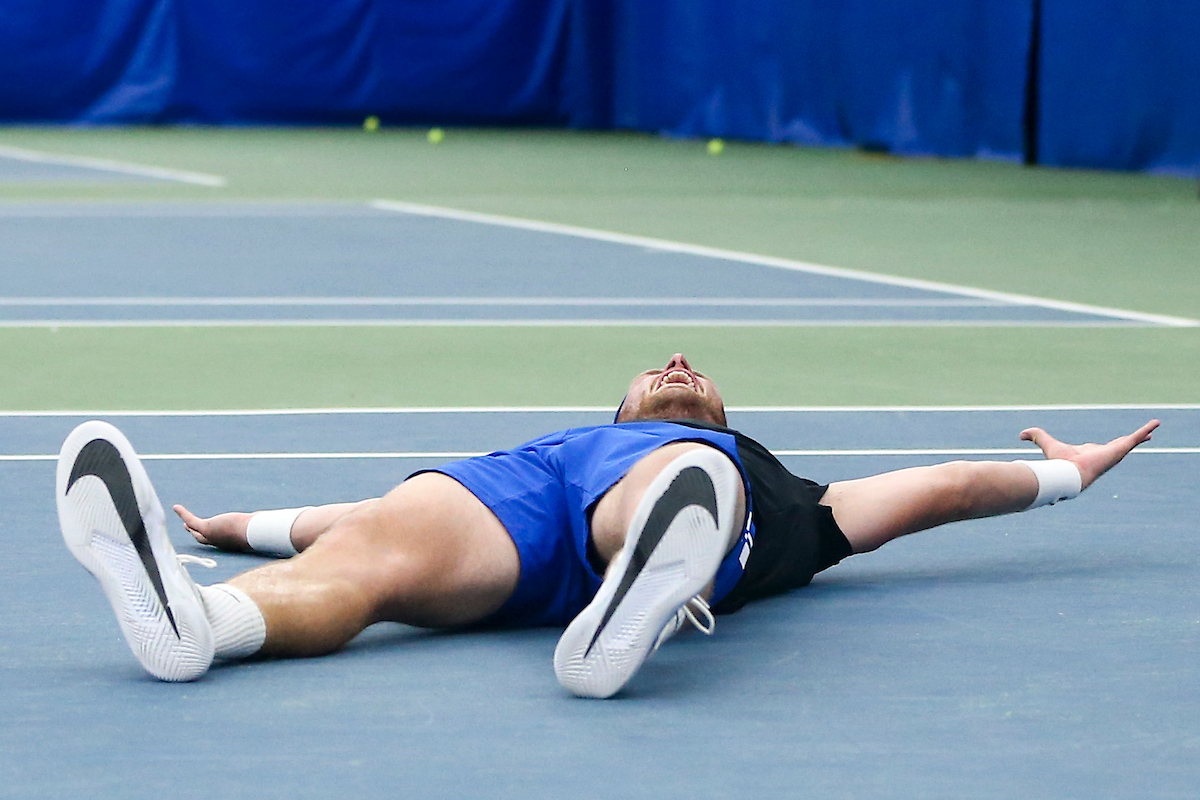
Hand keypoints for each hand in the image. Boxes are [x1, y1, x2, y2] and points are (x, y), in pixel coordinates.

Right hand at [173, 505, 252, 551]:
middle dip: (194, 533)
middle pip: (201, 538)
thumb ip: (255, 524)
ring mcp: (211, 535)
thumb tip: (264, 518)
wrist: (253, 533)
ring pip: (194, 530)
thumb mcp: (254, 527)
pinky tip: (176, 507)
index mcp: (228, 542)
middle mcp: (218, 542)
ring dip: (187, 523)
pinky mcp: (207, 527)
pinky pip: (191, 520)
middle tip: (187, 527)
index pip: (215, 540)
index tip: (206, 533)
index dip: (209, 537)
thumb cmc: (258, 531)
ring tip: (181, 515)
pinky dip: (183, 514)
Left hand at [1019, 419, 1158, 490]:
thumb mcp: (1047, 444)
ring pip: (1131, 442)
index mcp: (1090, 453)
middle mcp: (1104, 453)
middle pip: (1118, 447)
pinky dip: (1146, 429)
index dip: (1099, 447)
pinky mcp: (1120, 448)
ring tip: (1153, 429)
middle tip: (1137, 438)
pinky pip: (1136, 438)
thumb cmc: (1059, 462)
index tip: (1101, 447)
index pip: (1097, 449)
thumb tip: (1020, 434)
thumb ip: (1035, 437)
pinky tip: (1156, 423)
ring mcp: (1114, 451)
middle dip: (1127, 443)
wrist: (1071, 474)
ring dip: (1142, 435)